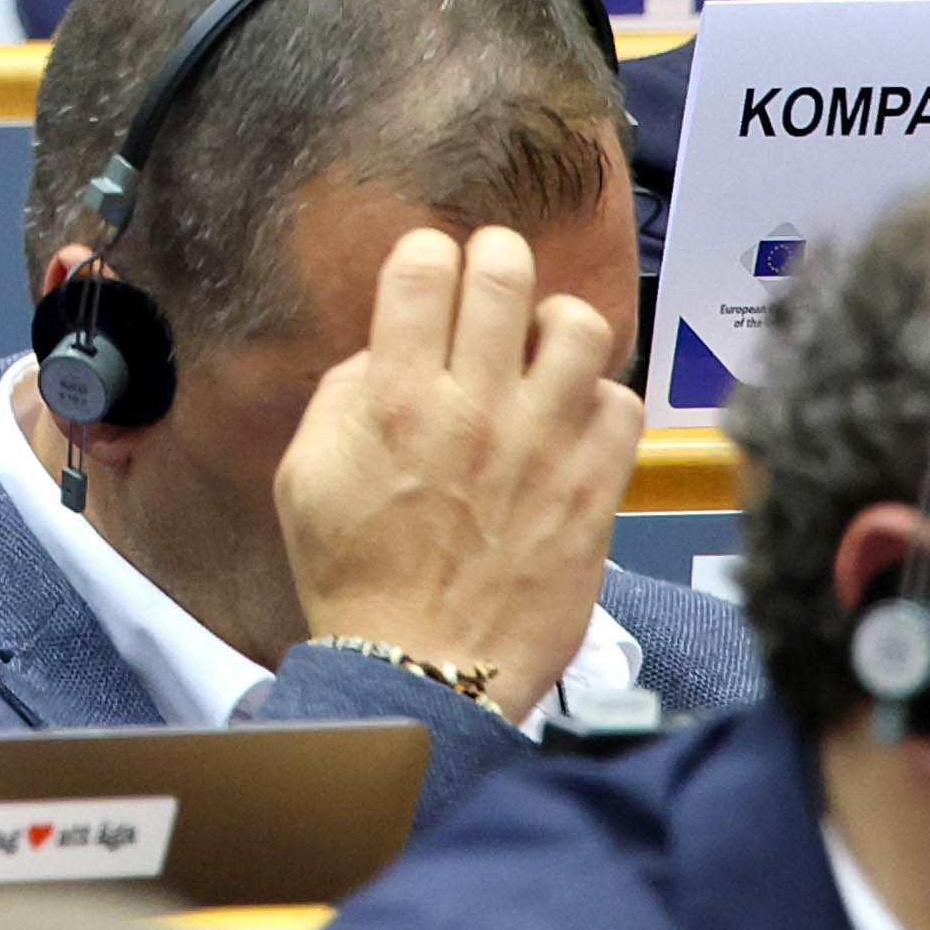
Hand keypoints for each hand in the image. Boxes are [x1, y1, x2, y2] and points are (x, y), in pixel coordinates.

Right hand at [269, 221, 638, 714]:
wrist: (425, 674)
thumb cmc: (359, 582)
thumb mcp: (305, 478)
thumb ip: (342, 398)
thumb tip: (386, 352)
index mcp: (396, 401)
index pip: (422, 269)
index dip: (425, 254)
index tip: (429, 271)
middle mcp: (474, 411)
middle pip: (505, 274)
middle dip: (496, 257)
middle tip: (492, 278)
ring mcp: (542, 448)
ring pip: (580, 326)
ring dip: (557, 326)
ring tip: (543, 351)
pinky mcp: (592, 491)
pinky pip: (624, 403)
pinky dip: (602, 401)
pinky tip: (574, 421)